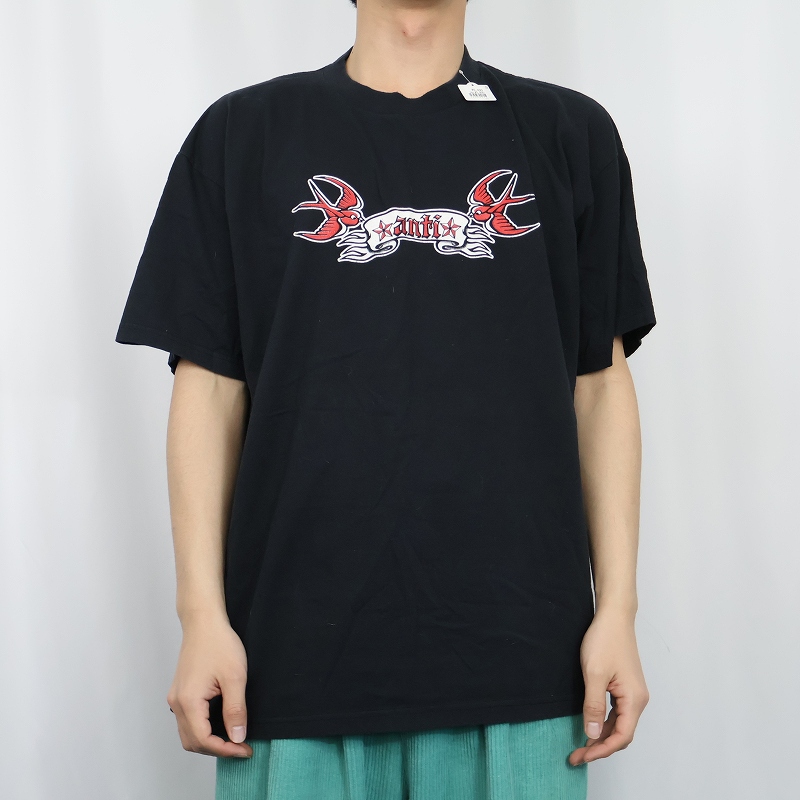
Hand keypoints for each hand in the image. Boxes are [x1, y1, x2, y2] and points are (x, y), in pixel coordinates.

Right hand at [166, 614, 253, 757]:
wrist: (204, 622)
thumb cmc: (219, 643)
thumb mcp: (234, 677)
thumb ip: (235, 710)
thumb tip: (237, 738)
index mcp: (188, 701)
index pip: (203, 740)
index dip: (226, 750)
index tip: (245, 749)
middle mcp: (177, 703)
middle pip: (192, 742)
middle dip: (217, 749)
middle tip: (241, 747)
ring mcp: (176, 697)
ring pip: (188, 734)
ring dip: (209, 741)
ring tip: (233, 738)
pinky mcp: (180, 692)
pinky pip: (188, 721)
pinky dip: (203, 729)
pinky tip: (221, 724)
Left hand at [569, 609, 648, 765]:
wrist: (614, 616)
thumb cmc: (605, 640)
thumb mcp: (594, 674)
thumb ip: (593, 706)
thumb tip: (592, 734)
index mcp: (634, 699)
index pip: (621, 736)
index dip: (602, 750)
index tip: (582, 756)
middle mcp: (638, 699)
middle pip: (622, 734)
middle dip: (600, 747)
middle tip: (576, 755)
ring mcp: (632, 693)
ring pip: (619, 724)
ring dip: (601, 736)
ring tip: (581, 746)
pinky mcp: (625, 686)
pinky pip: (617, 712)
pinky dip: (604, 723)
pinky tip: (590, 725)